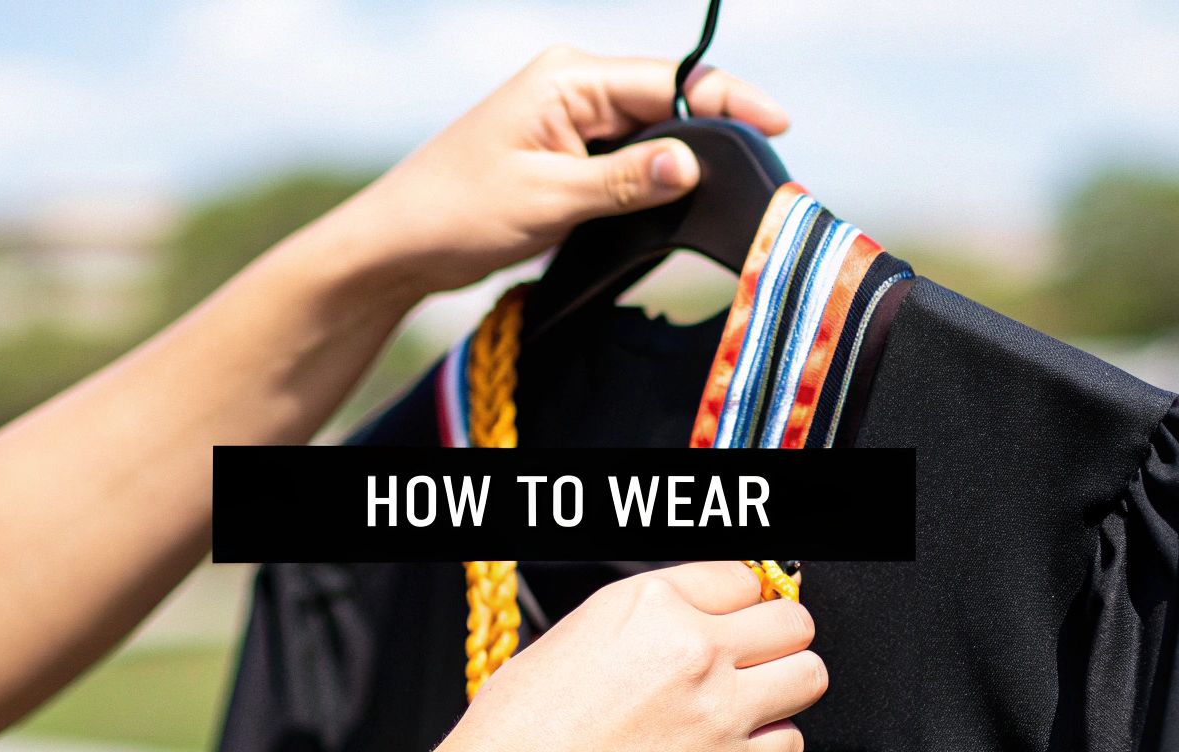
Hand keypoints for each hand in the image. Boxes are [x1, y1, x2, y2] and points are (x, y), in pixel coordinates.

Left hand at [333, 47, 790, 294]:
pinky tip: (679, 205)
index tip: (778, 125)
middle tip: (765, 170)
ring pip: (652, 136)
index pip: (669, 81)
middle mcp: (573, 90)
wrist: (399, 244)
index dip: (729, 101)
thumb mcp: (549, 200)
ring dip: (685, 162)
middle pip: (668, 103)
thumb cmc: (458, 213)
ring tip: (733, 191)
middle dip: (716, 132)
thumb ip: (626, 182)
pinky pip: (628, 162)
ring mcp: (569, 123)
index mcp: (569, 80)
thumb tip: (693, 164)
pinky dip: (654, 182)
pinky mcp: (566, 157)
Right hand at [416, 562, 824, 751]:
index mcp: (652, 602)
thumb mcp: (580, 632)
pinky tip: (731, 749)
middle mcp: (695, 648)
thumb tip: (699, 618)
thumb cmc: (520, 724)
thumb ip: (652, 619)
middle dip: (778, 638)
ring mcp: (720, 712)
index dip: (740, 603)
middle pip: (793, 622)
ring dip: (784, 688)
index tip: (737, 621)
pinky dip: (769, 746)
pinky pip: (790, 743)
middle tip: (755, 660)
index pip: (744, 577)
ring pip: (808, 676)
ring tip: (750, 704)